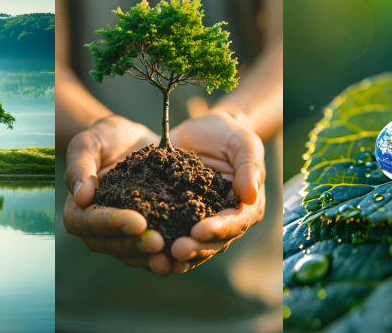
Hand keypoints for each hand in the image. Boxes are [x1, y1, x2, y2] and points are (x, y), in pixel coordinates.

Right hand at [63, 115, 173, 275]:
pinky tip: (184, 256)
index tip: (137, 221)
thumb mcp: (89, 143)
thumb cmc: (105, 139)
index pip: (90, 222)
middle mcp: (98, 231)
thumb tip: (80, 197)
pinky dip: (167, 256)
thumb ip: (80, 166)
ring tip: (171, 258)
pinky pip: (152, 252)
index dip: (113, 223)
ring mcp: (121, 237)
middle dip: (136, 244)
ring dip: (151, 258)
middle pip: (113, 244)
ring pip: (133, 255)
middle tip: (158, 242)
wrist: (131, 142)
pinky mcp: (144, 236)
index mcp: (79, 212)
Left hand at [168, 110, 265, 273]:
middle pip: (211, 243)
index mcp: (245, 208)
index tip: (199, 231)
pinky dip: (157, 243)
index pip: (234, 224)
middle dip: (194, 248)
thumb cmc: (228, 136)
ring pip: (190, 246)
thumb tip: (250, 195)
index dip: (218, 230)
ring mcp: (198, 223)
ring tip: (158, 259)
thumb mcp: (243, 143)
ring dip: (175, 256)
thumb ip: (249, 167)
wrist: (202, 132)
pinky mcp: (176, 219)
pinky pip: (168, 234)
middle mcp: (223, 222)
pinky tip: (141, 245)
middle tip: (176, 250)